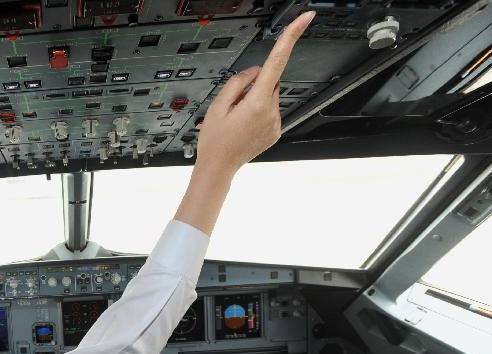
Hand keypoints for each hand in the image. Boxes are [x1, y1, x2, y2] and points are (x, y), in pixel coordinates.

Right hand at [195, 11, 314, 176]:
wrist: (218, 168)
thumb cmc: (214, 140)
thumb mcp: (217, 105)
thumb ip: (238, 82)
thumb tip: (255, 71)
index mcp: (257, 103)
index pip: (276, 62)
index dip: (291, 37)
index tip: (304, 19)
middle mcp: (272, 113)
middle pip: (270, 82)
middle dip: (254, 86)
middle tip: (234, 104)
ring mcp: (275, 124)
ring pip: (270, 96)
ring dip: (255, 100)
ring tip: (238, 118)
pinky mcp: (276, 131)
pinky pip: (271, 110)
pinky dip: (259, 112)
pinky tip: (244, 125)